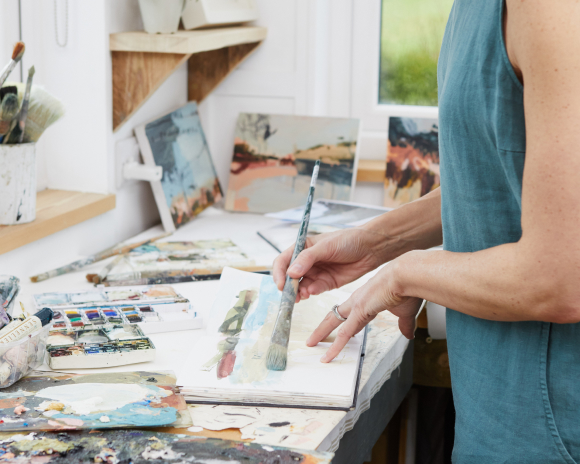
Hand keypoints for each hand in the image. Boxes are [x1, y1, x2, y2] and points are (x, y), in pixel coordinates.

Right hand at [272, 228, 385, 301]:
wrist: (370, 248)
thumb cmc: (348, 240)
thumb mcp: (326, 246)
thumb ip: (307, 259)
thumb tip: (291, 273)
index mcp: (302, 248)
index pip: (283, 261)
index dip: (279, 273)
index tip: (281, 284)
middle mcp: (306, 262)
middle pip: (290, 277)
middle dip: (288, 287)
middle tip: (290, 295)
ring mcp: (316, 273)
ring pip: (301, 286)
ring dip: (299, 292)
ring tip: (303, 295)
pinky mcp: (326, 283)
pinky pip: (314, 290)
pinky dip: (311, 292)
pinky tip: (313, 291)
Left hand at [306, 259, 422, 362]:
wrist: (408, 276)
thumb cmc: (408, 289)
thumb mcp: (405, 312)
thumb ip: (405, 324)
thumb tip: (408, 335)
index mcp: (368, 299)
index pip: (352, 315)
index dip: (345, 324)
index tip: (339, 332)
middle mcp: (358, 301)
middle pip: (336, 316)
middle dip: (324, 328)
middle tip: (314, 337)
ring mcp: (356, 305)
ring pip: (333, 321)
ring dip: (321, 334)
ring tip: (311, 344)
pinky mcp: (359, 312)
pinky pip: (344, 333)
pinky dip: (335, 347)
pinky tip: (328, 356)